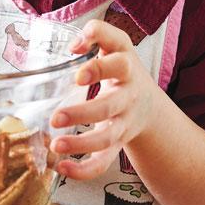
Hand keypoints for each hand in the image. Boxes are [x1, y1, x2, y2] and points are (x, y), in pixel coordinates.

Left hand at [50, 19, 158, 179]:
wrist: (148, 104)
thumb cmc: (121, 67)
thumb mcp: (116, 44)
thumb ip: (97, 34)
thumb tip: (72, 44)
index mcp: (126, 67)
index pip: (118, 62)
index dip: (99, 67)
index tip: (78, 73)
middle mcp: (128, 96)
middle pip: (110, 106)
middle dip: (83, 113)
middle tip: (56, 117)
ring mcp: (124, 123)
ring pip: (107, 137)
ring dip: (81, 144)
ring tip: (56, 145)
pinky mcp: (117, 145)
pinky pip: (104, 162)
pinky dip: (84, 169)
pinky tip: (62, 167)